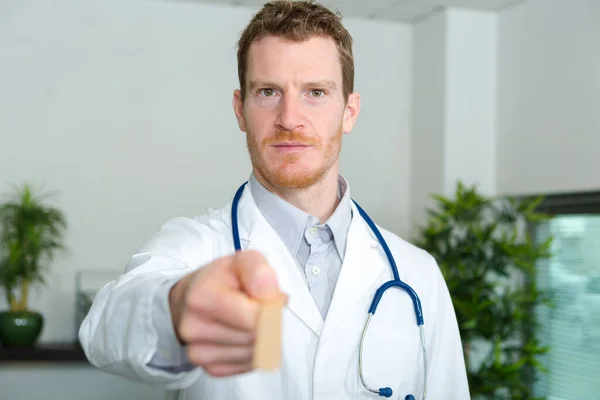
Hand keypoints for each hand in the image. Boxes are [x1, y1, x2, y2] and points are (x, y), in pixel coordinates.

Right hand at [169, 250, 282, 376]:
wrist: (190, 299)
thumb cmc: (219, 280)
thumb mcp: (241, 261)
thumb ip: (260, 272)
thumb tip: (275, 298)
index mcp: (201, 296)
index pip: (253, 318)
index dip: (270, 308)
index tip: (267, 298)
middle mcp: (193, 327)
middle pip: (256, 337)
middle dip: (267, 323)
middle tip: (257, 307)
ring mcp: (198, 352)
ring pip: (255, 354)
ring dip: (262, 338)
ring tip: (248, 320)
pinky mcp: (209, 368)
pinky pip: (248, 365)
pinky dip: (253, 351)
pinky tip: (243, 334)